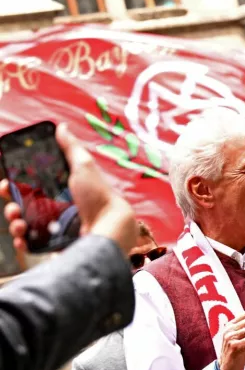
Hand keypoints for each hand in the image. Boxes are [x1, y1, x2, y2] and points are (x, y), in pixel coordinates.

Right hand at [1, 124, 135, 255]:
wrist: (110, 227)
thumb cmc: (98, 195)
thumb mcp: (83, 167)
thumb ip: (71, 148)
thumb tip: (61, 127)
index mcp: (61, 189)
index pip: (32, 185)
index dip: (16, 184)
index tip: (6, 184)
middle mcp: (57, 206)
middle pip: (24, 205)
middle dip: (11, 205)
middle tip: (12, 206)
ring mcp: (56, 225)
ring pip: (24, 224)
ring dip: (14, 222)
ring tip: (18, 223)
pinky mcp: (56, 242)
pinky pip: (32, 242)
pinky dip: (23, 240)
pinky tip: (22, 238)